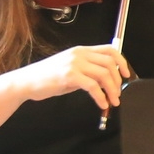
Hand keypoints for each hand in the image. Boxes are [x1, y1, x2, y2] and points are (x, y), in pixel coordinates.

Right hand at [15, 44, 131, 110]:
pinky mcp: (69, 76)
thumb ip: (87, 70)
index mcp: (81, 50)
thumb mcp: (70, 69)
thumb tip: (106, 80)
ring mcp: (74, 64)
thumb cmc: (48, 77)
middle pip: (109, 63)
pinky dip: (101, 96)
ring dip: (112, 90)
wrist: (26, 82)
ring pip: (103, 74)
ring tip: (112, 101)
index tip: (127, 74)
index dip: (122, 61)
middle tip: (118, 94)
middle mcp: (79, 54)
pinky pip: (92, 86)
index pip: (109, 50)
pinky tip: (102, 104)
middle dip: (117, 80)